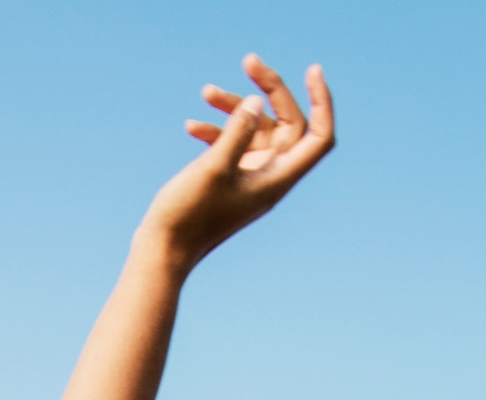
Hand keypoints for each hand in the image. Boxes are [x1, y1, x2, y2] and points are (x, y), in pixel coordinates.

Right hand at [139, 54, 334, 271]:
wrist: (164, 251)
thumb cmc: (189, 216)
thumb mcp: (213, 168)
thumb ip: (239, 131)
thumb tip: (258, 102)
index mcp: (277, 180)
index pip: (318, 137)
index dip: (322, 102)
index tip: (311, 70)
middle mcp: (269, 178)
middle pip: (288, 123)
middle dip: (270, 90)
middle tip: (248, 61)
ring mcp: (249, 178)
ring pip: (257, 129)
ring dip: (235, 106)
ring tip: (207, 92)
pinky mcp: (229, 179)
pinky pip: (234, 144)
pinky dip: (217, 129)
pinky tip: (191, 126)